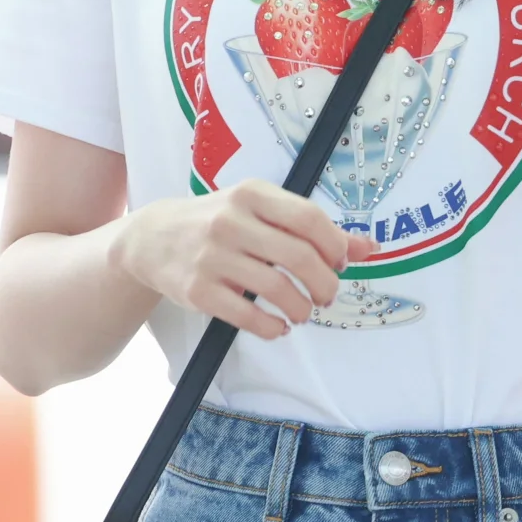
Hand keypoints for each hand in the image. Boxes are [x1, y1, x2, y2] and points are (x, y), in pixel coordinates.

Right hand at [113, 182, 379, 338]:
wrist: (152, 238)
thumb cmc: (220, 221)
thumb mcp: (262, 210)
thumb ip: (313, 228)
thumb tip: (368, 247)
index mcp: (252, 194)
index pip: (308, 218)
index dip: (333, 245)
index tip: (338, 262)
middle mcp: (231, 221)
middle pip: (298, 256)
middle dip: (324, 283)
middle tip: (327, 295)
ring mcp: (212, 257)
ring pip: (276, 289)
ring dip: (301, 308)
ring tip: (303, 311)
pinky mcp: (198, 291)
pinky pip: (247, 316)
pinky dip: (272, 327)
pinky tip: (279, 326)